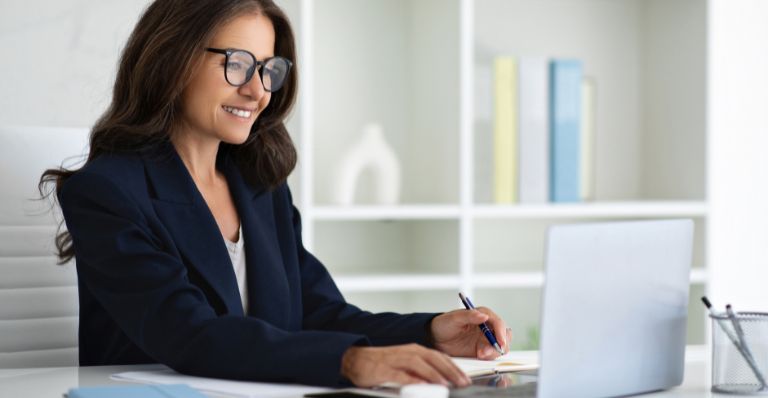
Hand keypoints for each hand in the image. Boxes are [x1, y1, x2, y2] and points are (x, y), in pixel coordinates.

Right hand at [340, 344, 470, 387]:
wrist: (355, 359)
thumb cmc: (382, 364)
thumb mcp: (406, 365)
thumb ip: (422, 371)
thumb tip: (441, 381)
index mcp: (415, 350)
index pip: (439, 357)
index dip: (454, 367)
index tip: (465, 378)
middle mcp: (408, 352)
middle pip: (433, 359)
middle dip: (450, 371)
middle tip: (462, 383)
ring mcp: (396, 359)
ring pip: (419, 365)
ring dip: (434, 374)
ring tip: (446, 384)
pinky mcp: (384, 369)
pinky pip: (400, 375)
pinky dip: (412, 380)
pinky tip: (421, 386)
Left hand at [430, 307, 511, 358]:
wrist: (435, 338)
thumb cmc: (443, 324)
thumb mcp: (453, 318)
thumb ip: (469, 316)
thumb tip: (483, 316)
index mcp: (482, 314)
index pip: (498, 322)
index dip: (501, 332)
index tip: (499, 342)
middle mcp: (487, 326)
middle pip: (504, 335)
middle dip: (500, 344)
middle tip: (488, 350)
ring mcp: (486, 339)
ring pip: (501, 346)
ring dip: (494, 351)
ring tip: (481, 354)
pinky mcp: (483, 350)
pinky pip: (492, 354)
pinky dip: (489, 356)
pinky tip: (480, 356)